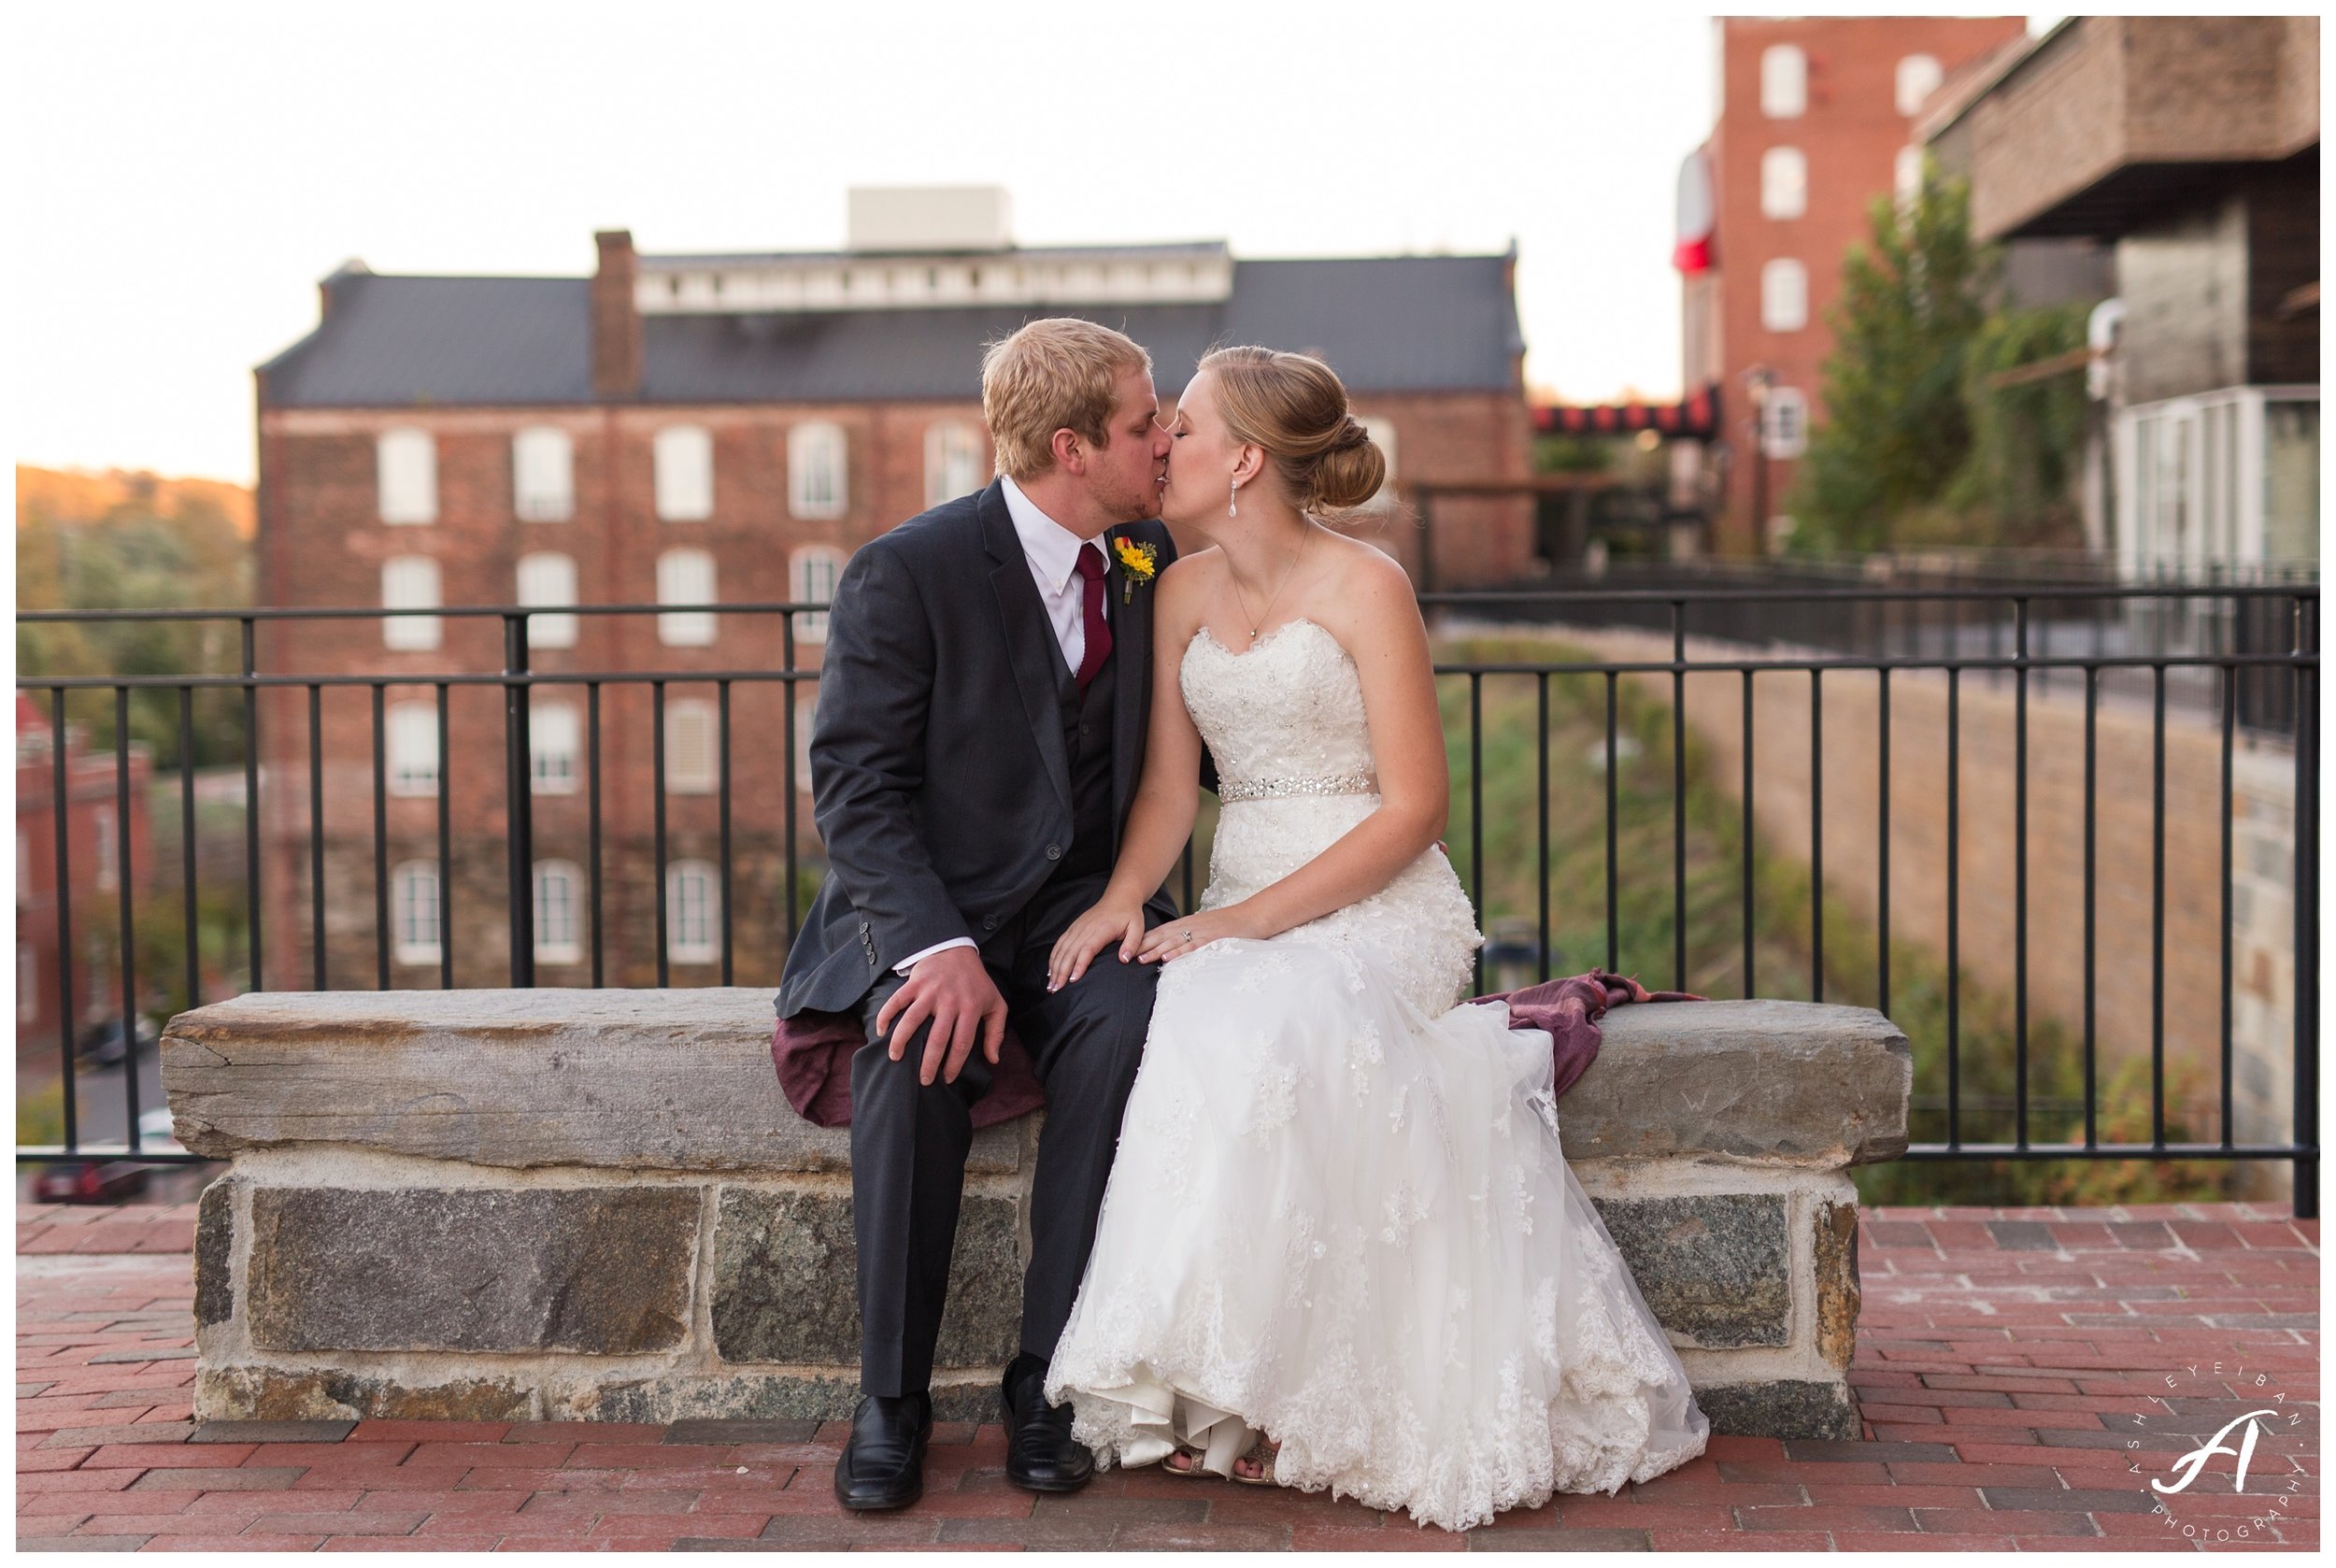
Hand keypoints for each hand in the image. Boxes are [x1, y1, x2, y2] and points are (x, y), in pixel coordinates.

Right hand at [874, 946, 1006, 1086]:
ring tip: (895, 1058)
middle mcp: (949, 1001)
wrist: (958, 950)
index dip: (954, 1064)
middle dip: (928, 1063)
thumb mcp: (996, 1004)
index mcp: (970, 1008)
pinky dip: (886, 1015)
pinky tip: (881, 1031)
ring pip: (912, 1020)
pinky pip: (897, 1000)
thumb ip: (996, 1033)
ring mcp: (930, 991)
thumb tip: (994, 1060)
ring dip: (901, 1041)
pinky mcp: (915, 983)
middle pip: (937, 1038)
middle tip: (923, 1080)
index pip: (962, 1043)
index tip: (947, 1079)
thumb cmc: (977, 983)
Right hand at [1046, 897, 1148, 991]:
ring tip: (1051, 985)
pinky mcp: (1073, 928)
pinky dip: (1054, 957)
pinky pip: (1060, 943)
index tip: (1073, 980)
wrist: (1119, 897)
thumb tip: (1124, 960)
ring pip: (1062, 949)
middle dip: (1061, 971)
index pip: (1087, 949)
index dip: (1079, 964)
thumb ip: (1132, 944)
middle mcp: (1086, 928)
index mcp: (1101, 929)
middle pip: (1070, 952)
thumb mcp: (1137, 928)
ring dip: (1055, 967)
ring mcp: (1077, 927)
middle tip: (1056, 989)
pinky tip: (1051, 970)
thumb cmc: (1129, 915)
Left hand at [1133, 905, 1252, 965]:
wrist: (1252, 917)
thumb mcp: (1206, 930)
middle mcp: (1191, 926)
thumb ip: (1190, 938)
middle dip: (1143, 946)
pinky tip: (1168, 958)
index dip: (1144, 940)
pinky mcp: (1212, 939)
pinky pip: (1193, 946)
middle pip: (1162, 936)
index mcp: (1188, 924)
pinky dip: (1179, 952)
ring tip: (1141, 959)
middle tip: (1126, 955)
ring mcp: (1201, 932)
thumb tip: (1174, 950)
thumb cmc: (1230, 926)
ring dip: (1156, 950)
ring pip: (1174, 941)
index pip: (1161, 932)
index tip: (1127, 948)